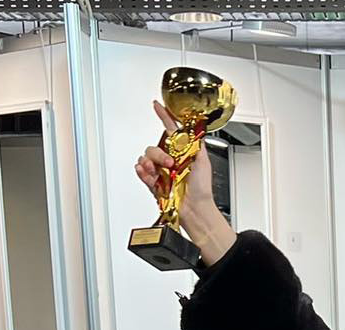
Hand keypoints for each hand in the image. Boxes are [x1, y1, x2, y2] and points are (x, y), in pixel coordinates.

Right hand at [133, 100, 214, 224]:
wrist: (195, 208)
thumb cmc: (202, 189)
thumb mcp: (203, 161)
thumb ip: (197, 144)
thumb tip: (193, 128)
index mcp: (181, 152)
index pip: (170, 130)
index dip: (163, 117)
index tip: (157, 106)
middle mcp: (169, 160)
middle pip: (153, 147)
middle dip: (158, 154)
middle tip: (169, 163)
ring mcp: (160, 171)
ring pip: (145, 158)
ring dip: (149, 164)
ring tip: (159, 172)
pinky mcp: (154, 183)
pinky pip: (141, 171)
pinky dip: (141, 171)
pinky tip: (147, 173)